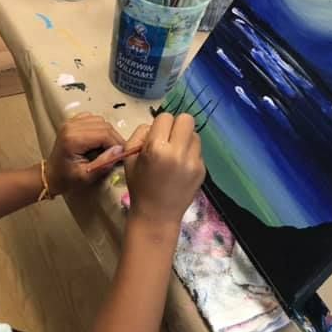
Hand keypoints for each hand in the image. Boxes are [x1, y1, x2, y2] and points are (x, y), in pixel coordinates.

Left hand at [45, 113, 125, 196]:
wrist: (51, 174)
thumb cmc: (66, 178)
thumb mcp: (86, 176)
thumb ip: (103, 163)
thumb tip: (120, 151)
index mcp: (73, 139)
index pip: (104, 135)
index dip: (117, 144)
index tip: (123, 155)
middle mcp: (71, 126)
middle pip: (104, 126)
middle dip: (115, 139)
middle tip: (119, 152)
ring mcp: (71, 122)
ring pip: (100, 121)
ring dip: (108, 133)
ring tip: (109, 147)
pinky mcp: (72, 122)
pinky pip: (93, 118)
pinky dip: (100, 127)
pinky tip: (99, 139)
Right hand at [124, 113, 204, 227]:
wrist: (157, 215)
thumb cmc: (139, 186)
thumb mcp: (129, 158)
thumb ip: (140, 135)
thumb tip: (155, 126)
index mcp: (156, 148)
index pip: (165, 117)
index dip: (160, 125)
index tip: (156, 136)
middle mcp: (178, 152)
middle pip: (186, 119)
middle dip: (177, 125)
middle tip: (170, 138)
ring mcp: (193, 161)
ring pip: (195, 134)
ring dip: (185, 139)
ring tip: (176, 154)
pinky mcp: (202, 169)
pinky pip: (198, 150)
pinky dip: (190, 153)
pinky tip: (181, 167)